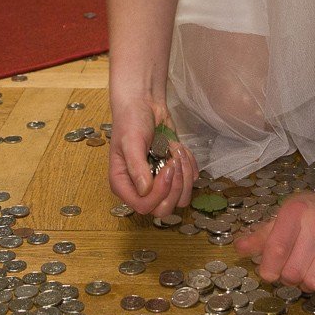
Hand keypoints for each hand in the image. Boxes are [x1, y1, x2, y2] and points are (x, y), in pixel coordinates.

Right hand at [107, 94, 195, 217]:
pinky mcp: (175, 173)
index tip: (166, 167)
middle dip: (175, 186)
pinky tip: (178, 148)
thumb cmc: (131, 121)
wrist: (145, 104)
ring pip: (181, 198)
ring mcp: (160, 183)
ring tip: (175, 150)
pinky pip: (191, 180)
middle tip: (173, 161)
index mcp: (124, 185)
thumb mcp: (130, 142)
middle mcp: (141, 189)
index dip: (159, 194)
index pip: (143, 207)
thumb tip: (145, 191)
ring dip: (184, 174)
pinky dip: (190, 164)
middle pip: (164, 209)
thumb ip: (136, 167)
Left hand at [235, 189, 314, 296]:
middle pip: (293, 273)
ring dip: (307, 284)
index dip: (268, 270)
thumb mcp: (285, 215)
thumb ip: (262, 234)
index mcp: (295, 212)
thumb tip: (238, 249)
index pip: (276, 250)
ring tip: (308, 272)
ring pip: (313, 283)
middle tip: (292, 269)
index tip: (270, 272)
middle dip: (287, 278)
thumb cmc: (311, 210)